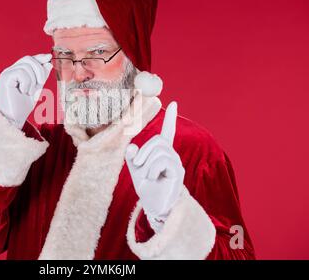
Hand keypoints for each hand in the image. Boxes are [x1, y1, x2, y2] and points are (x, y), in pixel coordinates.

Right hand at [0, 54, 51, 128]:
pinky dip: (26, 83)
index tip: (49, 58)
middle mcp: (10, 71)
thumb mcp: (36, 89)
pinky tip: (23, 92)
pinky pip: (21, 72)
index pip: (28, 59)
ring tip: (29, 92)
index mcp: (16, 72)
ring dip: (32, 80)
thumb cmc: (22, 107)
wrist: (14, 119)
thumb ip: (41, 77)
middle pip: (28, 59)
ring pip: (26, 66)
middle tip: (41, 83)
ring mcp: (6, 74)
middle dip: (39, 69)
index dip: (39, 57)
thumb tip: (48, 63)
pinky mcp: (4, 78)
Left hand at [125, 101, 184, 230]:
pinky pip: (163, 161)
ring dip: (147, 163)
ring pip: (159, 150)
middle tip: (137, 165)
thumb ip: (131, 156)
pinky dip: (152, 169)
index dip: (171, 118)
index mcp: (162, 152)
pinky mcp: (178, 172)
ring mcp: (176, 163)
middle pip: (158, 140)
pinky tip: (152, 178)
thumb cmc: (146, 186)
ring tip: (147, 176)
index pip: (168, 132)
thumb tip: (131, 147)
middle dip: (143, 151)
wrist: (154, 205)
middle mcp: (171, 155)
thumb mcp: (135, 169)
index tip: (174, 103)